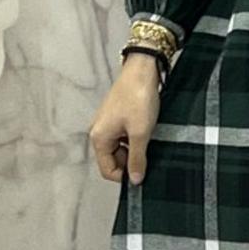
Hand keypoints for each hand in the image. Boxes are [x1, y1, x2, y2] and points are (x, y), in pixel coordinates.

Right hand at [89, 52, 162, 184]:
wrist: (142, 70)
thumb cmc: (138, 98)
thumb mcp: (140, 132)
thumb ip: (137, 158)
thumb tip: (136, 179)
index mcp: (99, 138)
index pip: (107, 170)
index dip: (125, 176)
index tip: (143, 174)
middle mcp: (100, 132)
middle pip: (113, 160)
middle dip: (130, 162)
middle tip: (149, 155)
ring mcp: (109, 125)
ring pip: (121, 149)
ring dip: (135, 150)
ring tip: (149, 140)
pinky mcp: (118, 118)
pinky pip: (125, 137)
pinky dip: (136, 139)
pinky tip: (147, 132)